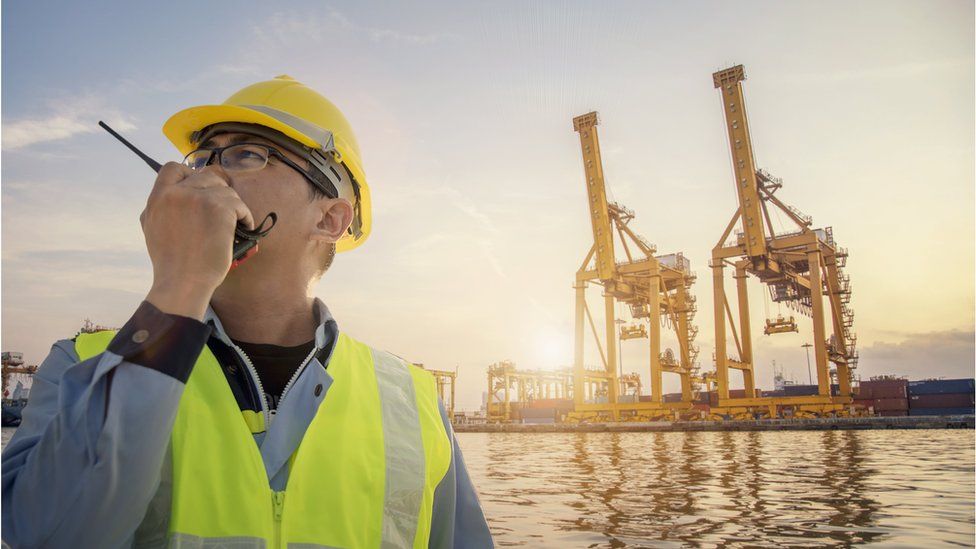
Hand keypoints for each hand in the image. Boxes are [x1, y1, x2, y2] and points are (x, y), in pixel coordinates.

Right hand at [141, 162, 254, 319]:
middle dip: (218, 191)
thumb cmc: (171, 262)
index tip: (201, 189)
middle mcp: (176, 193)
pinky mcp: (219, 208)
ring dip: (233, 206)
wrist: (182, 283)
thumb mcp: (152, 227)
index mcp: (158, 198)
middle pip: (206, 176)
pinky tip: (244, 228)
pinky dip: (245, 216)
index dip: (190, 174)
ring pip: (225, 190)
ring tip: (235, 223)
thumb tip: (172, 191)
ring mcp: (198, 198)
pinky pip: (240, 204)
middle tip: (225, 210)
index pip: (172, 168)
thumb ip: (161, 206)